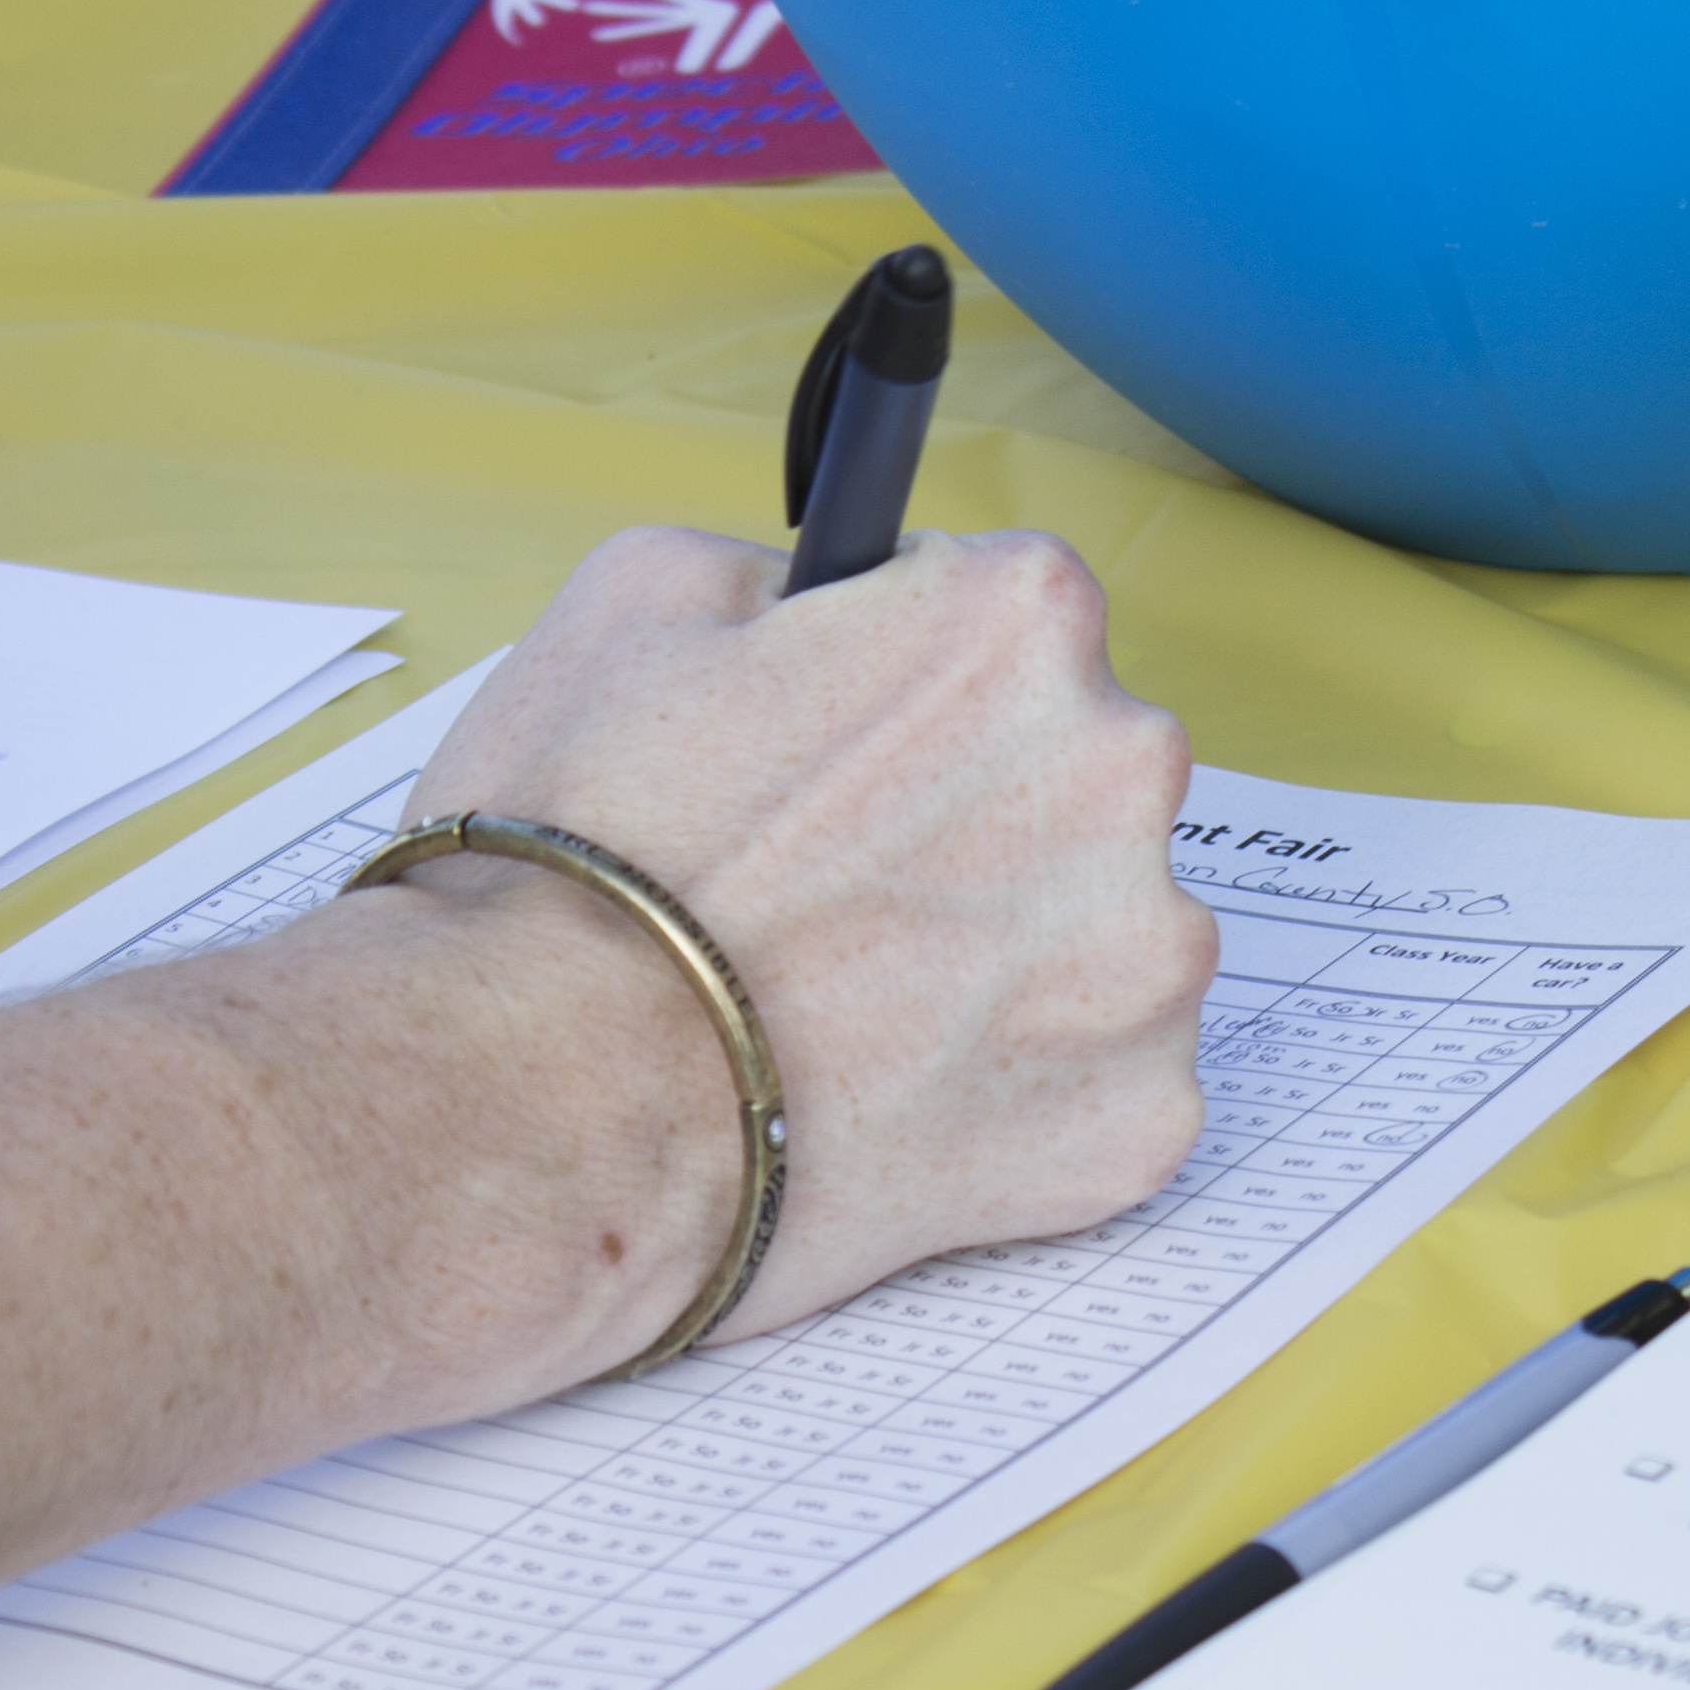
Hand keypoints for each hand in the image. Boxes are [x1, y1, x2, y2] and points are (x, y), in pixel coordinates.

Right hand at [404, 525, 1209, 1340]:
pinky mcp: (1136, 1117)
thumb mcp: (640, 595)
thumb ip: (796, 572)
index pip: (1014, 619)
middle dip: (978, 824)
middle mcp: (1122, 768)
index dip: (915, 686)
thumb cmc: (580, 854)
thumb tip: (841, 603)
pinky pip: (1100, 1085)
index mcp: (1018, 621)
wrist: (544, 1098)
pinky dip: (1016, 1099)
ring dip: (1005, 964)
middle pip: (1075, 776)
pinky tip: (889, 1101)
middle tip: (832, 893)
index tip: (853, 752)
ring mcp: (1146, 956)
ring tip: (849, 1011)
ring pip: (1099, 937)